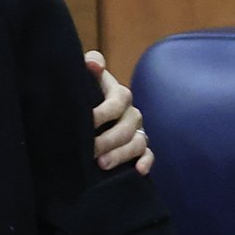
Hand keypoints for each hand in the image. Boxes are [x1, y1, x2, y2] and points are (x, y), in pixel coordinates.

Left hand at [86, 51, 153, 174]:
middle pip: (126, 127)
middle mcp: (131, 112)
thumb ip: (90, 65)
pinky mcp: (139, 147)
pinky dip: (145, 162)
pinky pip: (148, 155)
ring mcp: (137, 130)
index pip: (118, 101)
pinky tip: (138, 170)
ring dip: (121, 154)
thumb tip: (93, 64)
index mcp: (119, 94)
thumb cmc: (86, 91)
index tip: (88, 121)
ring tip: (102, 164)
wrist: (90, 109)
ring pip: (137, 143)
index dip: (104, 112)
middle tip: (90, 150)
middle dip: (108, 140)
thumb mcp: (86, 77)